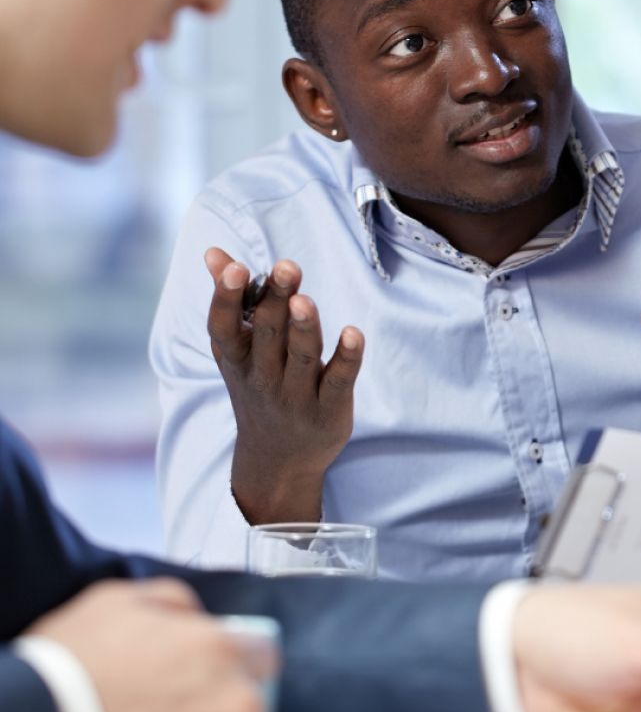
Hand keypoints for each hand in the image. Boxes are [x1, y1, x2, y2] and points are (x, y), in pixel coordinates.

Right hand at [24, 578, 273, 711]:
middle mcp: (234, 703)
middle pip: (253, 709)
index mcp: (221, 650)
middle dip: (225, 709)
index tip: (214, 672)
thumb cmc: (74, 663)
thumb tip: (194, 617)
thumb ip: (175, 602)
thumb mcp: (122, 600)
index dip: (238, 661)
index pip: (264, 656)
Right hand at [205, 248, 364, 523]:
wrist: (279, 459)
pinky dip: (347, 358)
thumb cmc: (259, 387)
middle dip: (276, 300)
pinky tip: (354, 333)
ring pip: (302, 358)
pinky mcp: (330, 408)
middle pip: (268, 335)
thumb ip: (232, 299)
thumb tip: (215, 252)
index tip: (236, 268)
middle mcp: (263, 377)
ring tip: (304, 299)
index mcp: (237, 359)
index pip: (224, 328)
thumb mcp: (237, 351)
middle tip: (286, 266)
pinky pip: (339, 381)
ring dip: (305, 328)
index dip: (228, 299)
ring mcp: (297, 396)